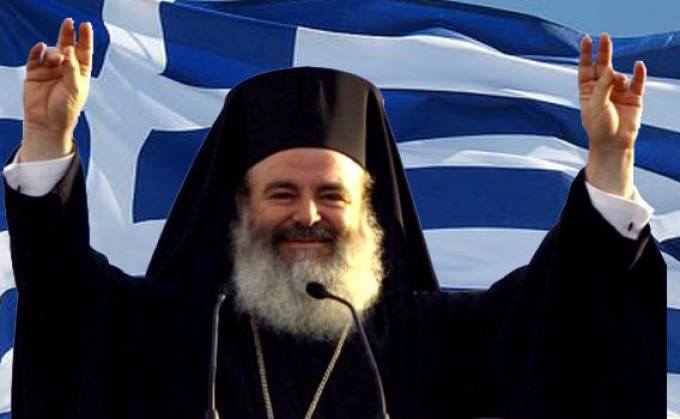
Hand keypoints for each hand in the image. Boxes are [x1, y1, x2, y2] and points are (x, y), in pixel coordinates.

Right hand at [21, 18, 92, 161]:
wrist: (47, 123)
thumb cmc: (65, 109)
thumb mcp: (75, 89)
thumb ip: (72, 69)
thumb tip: (69, 50)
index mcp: (80, 73)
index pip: (84, 52)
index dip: (85, 38)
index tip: (86, 26)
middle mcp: (66, 69)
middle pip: (67, 46)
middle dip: (68, 34)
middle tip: (69, 22)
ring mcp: (50, 70)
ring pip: (52, 51)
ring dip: (54, 52)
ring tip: (55, 59)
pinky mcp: (35, 73)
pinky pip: (35, 57)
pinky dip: (38, 51)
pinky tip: (41, 48)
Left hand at [579, 33, 645, 197]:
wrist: (614, 144)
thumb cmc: (599, 127)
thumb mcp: (596, 106)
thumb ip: (602, 87)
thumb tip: (610, 70)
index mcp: (588, 91)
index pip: (586, 68)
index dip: (586, 54)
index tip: (586, 39)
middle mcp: (603, 89)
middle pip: (603, 65)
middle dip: (604, 52)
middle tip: (604, 37)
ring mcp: (619, 92)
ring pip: (619, 75)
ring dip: (618, 77)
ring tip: (618, 84)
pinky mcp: (634, 97)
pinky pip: (638, 81)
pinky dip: (639, 73)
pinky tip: (638, 65)